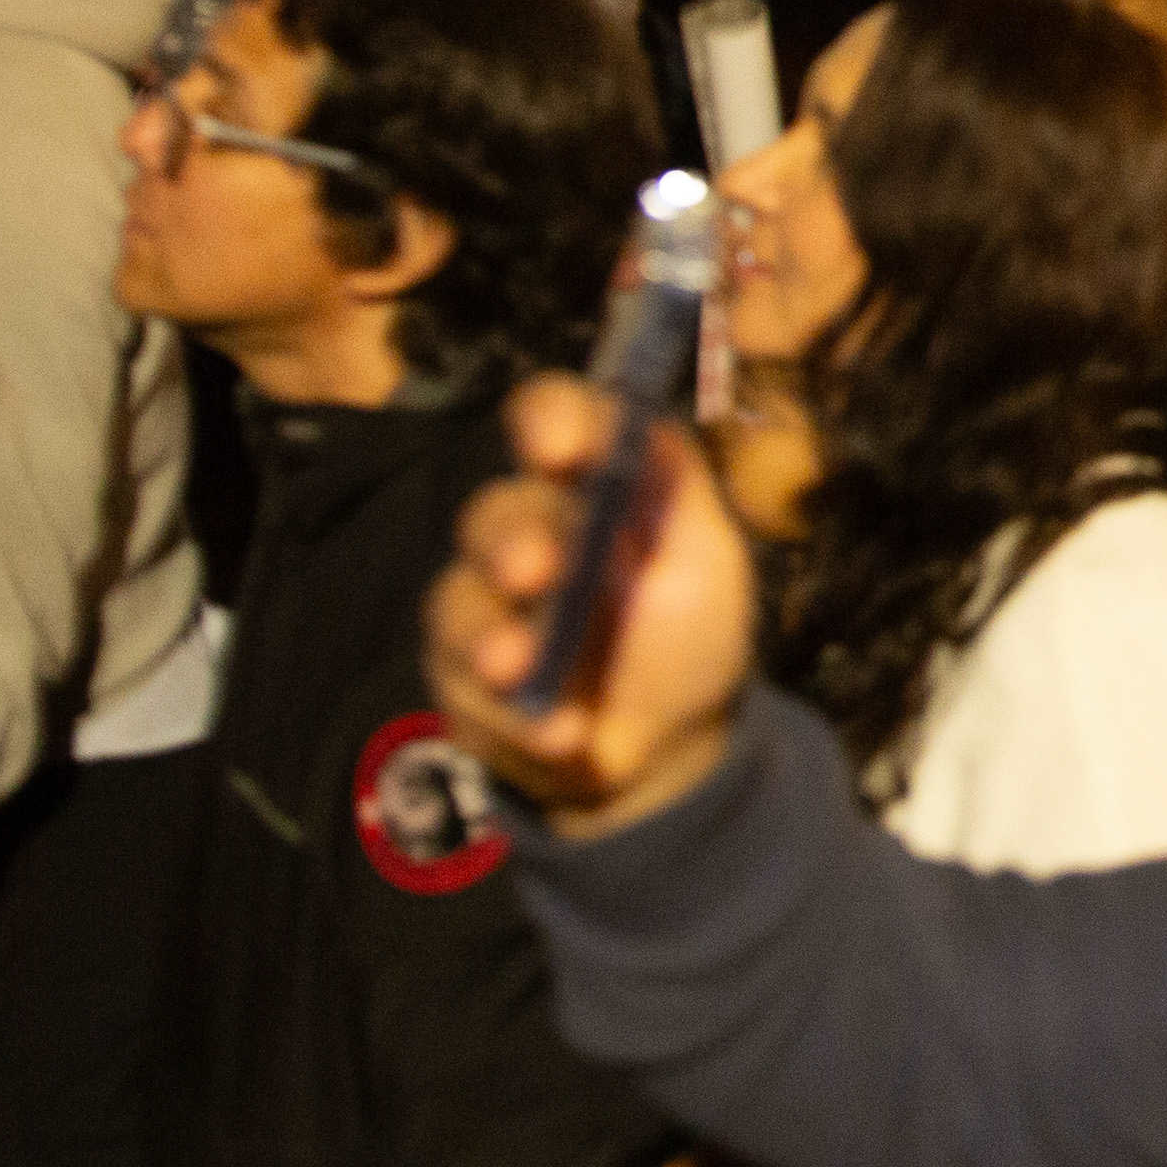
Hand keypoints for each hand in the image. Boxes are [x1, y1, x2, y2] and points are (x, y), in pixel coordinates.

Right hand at [423, 374, 763, 836]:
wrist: (668, 747)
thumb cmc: (688, 632)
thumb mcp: (706, 559)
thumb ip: (677, 493)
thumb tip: (643, 424)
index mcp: (590, 483)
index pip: (557, 420)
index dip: (552, 420)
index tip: (562, 447)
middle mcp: (528, 529)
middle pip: (497, 511)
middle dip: (513, 539)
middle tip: (535, 570)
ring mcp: (487, 602)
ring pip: (464, 599)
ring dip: (491, 633)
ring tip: (519, 667)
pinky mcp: (461, 674)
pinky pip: (467, 686)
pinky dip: (518, 713)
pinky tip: (561, 734)